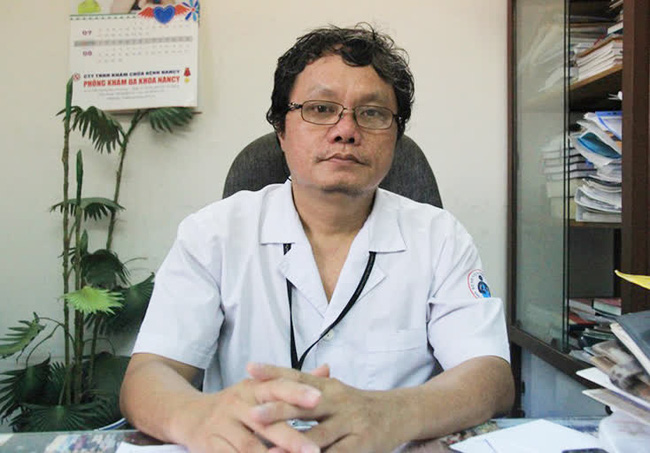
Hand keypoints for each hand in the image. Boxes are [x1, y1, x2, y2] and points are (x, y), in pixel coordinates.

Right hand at [169, 374, 323, 452]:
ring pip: (249, 446)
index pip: (277, 386)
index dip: (297, 392)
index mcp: (252, 387)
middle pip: (266, 422)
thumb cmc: (237, 404)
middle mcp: (236, 404)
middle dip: (290, 438)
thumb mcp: (261, 388)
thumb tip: (327, 370)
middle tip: (314, 450)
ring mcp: (222, 426)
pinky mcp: (210, 446)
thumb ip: (294, 383)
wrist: (191, 415)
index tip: (318, 398)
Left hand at [248, 363, 406, 452]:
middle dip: (277, 410)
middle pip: (304, 404)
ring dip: (293, 445)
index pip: (298, 376)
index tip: (250, 368)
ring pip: (317, 436)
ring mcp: (351, 423)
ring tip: (270, 452)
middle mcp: (338, 401)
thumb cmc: (357, 405)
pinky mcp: (362, 444)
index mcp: (328, 386)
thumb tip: (274, 380)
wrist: (400, 413)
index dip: (274, 372)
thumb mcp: (334, 392)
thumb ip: (308, 388)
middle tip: (252, 414)